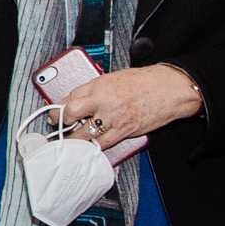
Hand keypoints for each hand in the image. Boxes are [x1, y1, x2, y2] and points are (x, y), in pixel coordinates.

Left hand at [58, 64, 200, 146]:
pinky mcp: (122, 131)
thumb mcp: (114, 79)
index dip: (59, 108)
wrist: (168, 90)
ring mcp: (112, 118)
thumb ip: (95, 90)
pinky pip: (102, 144)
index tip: (56, 113)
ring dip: (75, 139)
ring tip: (72, 140)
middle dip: (62, 123)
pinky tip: (89, 146)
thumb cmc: (145, 82)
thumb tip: (79, 100)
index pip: (69, 97)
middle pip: (71, 114)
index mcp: (98, 85)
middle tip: (60, 127)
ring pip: (84, 134)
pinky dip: (94, 146)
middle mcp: (102, 101)